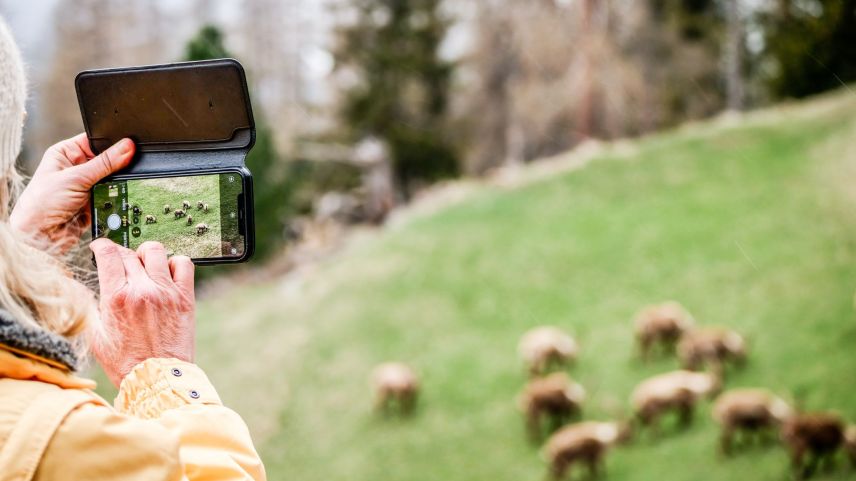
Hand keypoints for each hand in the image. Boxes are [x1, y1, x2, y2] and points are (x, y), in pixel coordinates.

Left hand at [10, 134, 133, 251]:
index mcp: (66, 153)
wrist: (40, 236)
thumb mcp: (75, 178)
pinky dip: (118, 197)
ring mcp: (87, 185)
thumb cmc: (41, 203)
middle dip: (117, 166)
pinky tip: (118, 198)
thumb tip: (127, 147)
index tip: (130, 146)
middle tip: (126, 169)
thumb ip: (104, 163)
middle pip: (107, 161)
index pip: (95, 141)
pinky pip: (114, 196)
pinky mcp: (96, 201)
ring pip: (113, 179)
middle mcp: (77, 168)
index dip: (112, 143)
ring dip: (117, 184)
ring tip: (117, 186)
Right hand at [90, 239, 194, 386]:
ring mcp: (166, 292)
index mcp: (117, 297)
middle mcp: (142, 290)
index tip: (100, 247)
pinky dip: (175, 263)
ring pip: (156, 251)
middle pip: (129, 253)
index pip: (108, 254)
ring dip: (146, 255)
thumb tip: (91, 286)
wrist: (157, 378)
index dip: (101, 246)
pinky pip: (184, 264)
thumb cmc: (125, 362)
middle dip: (121, 255)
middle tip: (120, 265)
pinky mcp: (185, 298)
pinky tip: (167, 275)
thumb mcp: (96, 336)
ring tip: (144, 267)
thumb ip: (92, 307)